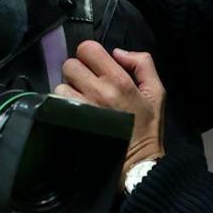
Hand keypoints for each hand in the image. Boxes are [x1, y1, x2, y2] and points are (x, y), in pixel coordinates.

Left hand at [55, 41, 165, 179]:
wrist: (138, 164)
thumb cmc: (148, 127)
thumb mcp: (156, 92)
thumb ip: (142, 64)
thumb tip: (117, 52)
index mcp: (118, 80)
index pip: (87, 49)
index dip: (89, 54)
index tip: (94, 65)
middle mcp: (97, 91)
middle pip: (69, 65)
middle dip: (77, 72)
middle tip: (87, 84)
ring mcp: (81, 109)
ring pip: (59, 86)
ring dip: (68, 91)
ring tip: (80, 101)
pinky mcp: (71, 124)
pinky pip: (56, 106)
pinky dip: (62, 107)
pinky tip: (74, 114)